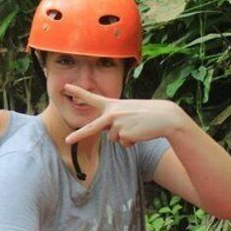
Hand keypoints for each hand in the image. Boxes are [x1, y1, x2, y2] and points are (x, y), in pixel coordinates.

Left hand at [63, 84, 187, 147]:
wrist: (164, 117)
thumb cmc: (146, 114)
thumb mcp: (127, 112)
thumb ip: (114, 120)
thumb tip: (110, 135)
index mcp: (113, 105)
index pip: (93, 98)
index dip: (78, 92)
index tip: (66, 87)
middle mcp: (112, 113)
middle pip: (92, 128)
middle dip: (78, 135)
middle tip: (67, 141)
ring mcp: (118, 124)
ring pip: (113, 139)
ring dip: (124, 137)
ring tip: (136, 127)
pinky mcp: (125, 134)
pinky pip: (124, 144)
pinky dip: (132, 142)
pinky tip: (140, 133)